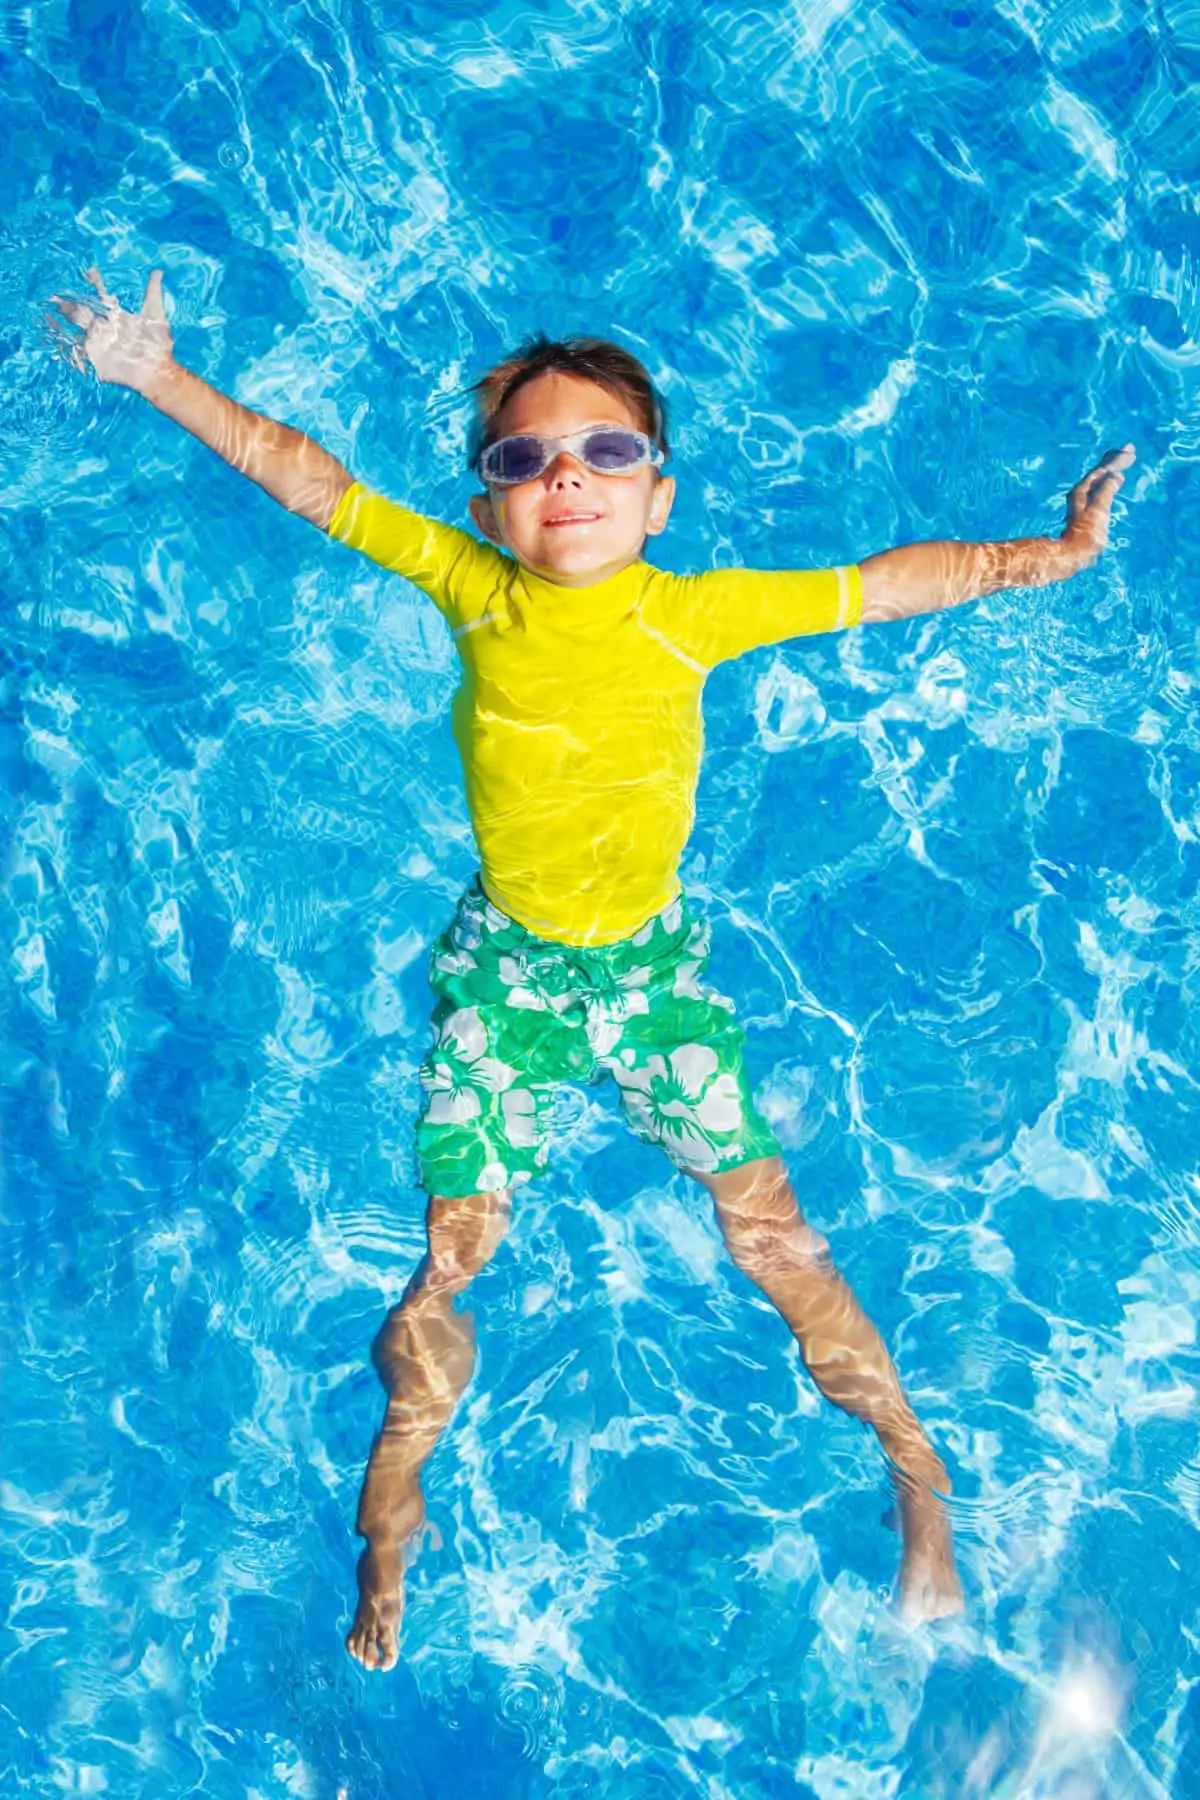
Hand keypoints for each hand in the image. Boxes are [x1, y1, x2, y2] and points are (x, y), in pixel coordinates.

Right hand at [50, 267, 174, 396]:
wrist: (156, 372)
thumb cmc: (158, 345)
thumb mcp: (156, 316)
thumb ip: (153, 293)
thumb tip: (158, 272)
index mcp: (117, 315)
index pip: (102, 295)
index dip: (96, 283)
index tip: (90, 270)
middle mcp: (105, 326)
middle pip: (83, 310)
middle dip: (69, 302)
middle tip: (56, 294)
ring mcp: (99, 341)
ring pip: (76, 327)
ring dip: (63, 319)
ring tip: (49, 311)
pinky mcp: (96, 357)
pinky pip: (76, 349)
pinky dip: (64, 342)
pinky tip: (54, 335)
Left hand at [1059, 443, 1134, 571]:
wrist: (1073, 555)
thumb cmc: (1085, 536)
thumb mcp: (1099, 511)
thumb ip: (1107, 491)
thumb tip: (1116, 476)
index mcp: (1083, 491)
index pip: (1102, 470)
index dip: (1117, 460)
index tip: (1130, 451)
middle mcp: (1081, 494)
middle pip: (1100, 472)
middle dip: (1115, 461)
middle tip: (1130, 451)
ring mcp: (1084, 503)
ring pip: (1100, 480)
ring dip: (1113, 470)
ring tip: (1124, 462)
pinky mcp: (1088, 513)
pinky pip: (1101, 490)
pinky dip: (1110, 483)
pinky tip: (1113, 485)